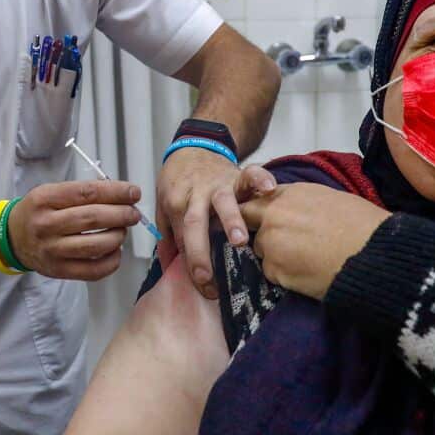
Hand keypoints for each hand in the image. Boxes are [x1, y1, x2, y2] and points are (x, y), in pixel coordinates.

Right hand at [7, 180, 140, 279]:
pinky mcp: (59, 271)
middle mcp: (46, 225)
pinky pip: (93, 270)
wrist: (12, 238)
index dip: (115, 192)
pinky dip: (112, 260)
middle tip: (133, 213)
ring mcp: (52, 250)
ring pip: (95, 245)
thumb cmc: (39, 212)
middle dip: (121, 214)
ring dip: (118, 236)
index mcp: (45, 199)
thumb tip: (121, 195)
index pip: (86, 193)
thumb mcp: (51, 192)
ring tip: (123, 230)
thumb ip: (82, 192)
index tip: (133, 192)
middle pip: (93, 218)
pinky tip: (115, 250)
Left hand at [157, 151, 275, 297]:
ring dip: (231, 221)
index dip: (190, 265)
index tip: (202, 288)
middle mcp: (195, 195)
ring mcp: (217, 184)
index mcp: (175, 205)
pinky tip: (270, 189)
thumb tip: (169, 269)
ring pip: (223, 202)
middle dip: (200, 251)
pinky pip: (250, 174)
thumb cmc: (180, 181)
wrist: (195, 146)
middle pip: (194, 224)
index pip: (181, 240)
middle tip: (207, 278)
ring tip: (240, 241)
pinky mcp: (237, 175)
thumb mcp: (164, 205)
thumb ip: (167, 237)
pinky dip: (260, 179)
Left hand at [241, 183, 387, 299]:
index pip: (259, 199)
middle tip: (280, 241)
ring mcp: (270, 243)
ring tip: (302, 259)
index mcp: (288, 194)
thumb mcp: (330, 199)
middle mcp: (273, 215)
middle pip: (248, 221)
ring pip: (261, 249)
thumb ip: (301, 202)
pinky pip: (271, 272)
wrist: (371, 255)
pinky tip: (306, 273)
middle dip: (259, 229)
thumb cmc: (361, 224)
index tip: (271, 219)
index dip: (263, 211)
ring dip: (274, 254)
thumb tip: (294, 210)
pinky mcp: (274, 270)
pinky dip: (284, 274)